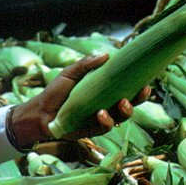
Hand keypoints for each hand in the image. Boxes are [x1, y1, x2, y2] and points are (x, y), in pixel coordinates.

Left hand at [9, 53, 150, 147]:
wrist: (39, 112)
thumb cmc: (55, 91)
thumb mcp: (70, 73)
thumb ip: (86, 64)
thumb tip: (106, 54)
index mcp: (104, 91)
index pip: (126, 88)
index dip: (139, 86)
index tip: (146, 81)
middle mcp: (106, 105)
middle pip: (130, 104)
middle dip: (139, 99)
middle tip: (141, 92)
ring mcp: (100, 118)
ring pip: (121, 117)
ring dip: (126, 111)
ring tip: (122, 103)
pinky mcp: (92, 130)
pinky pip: (105, 127)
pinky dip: (107, 121)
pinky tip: (101, 113)